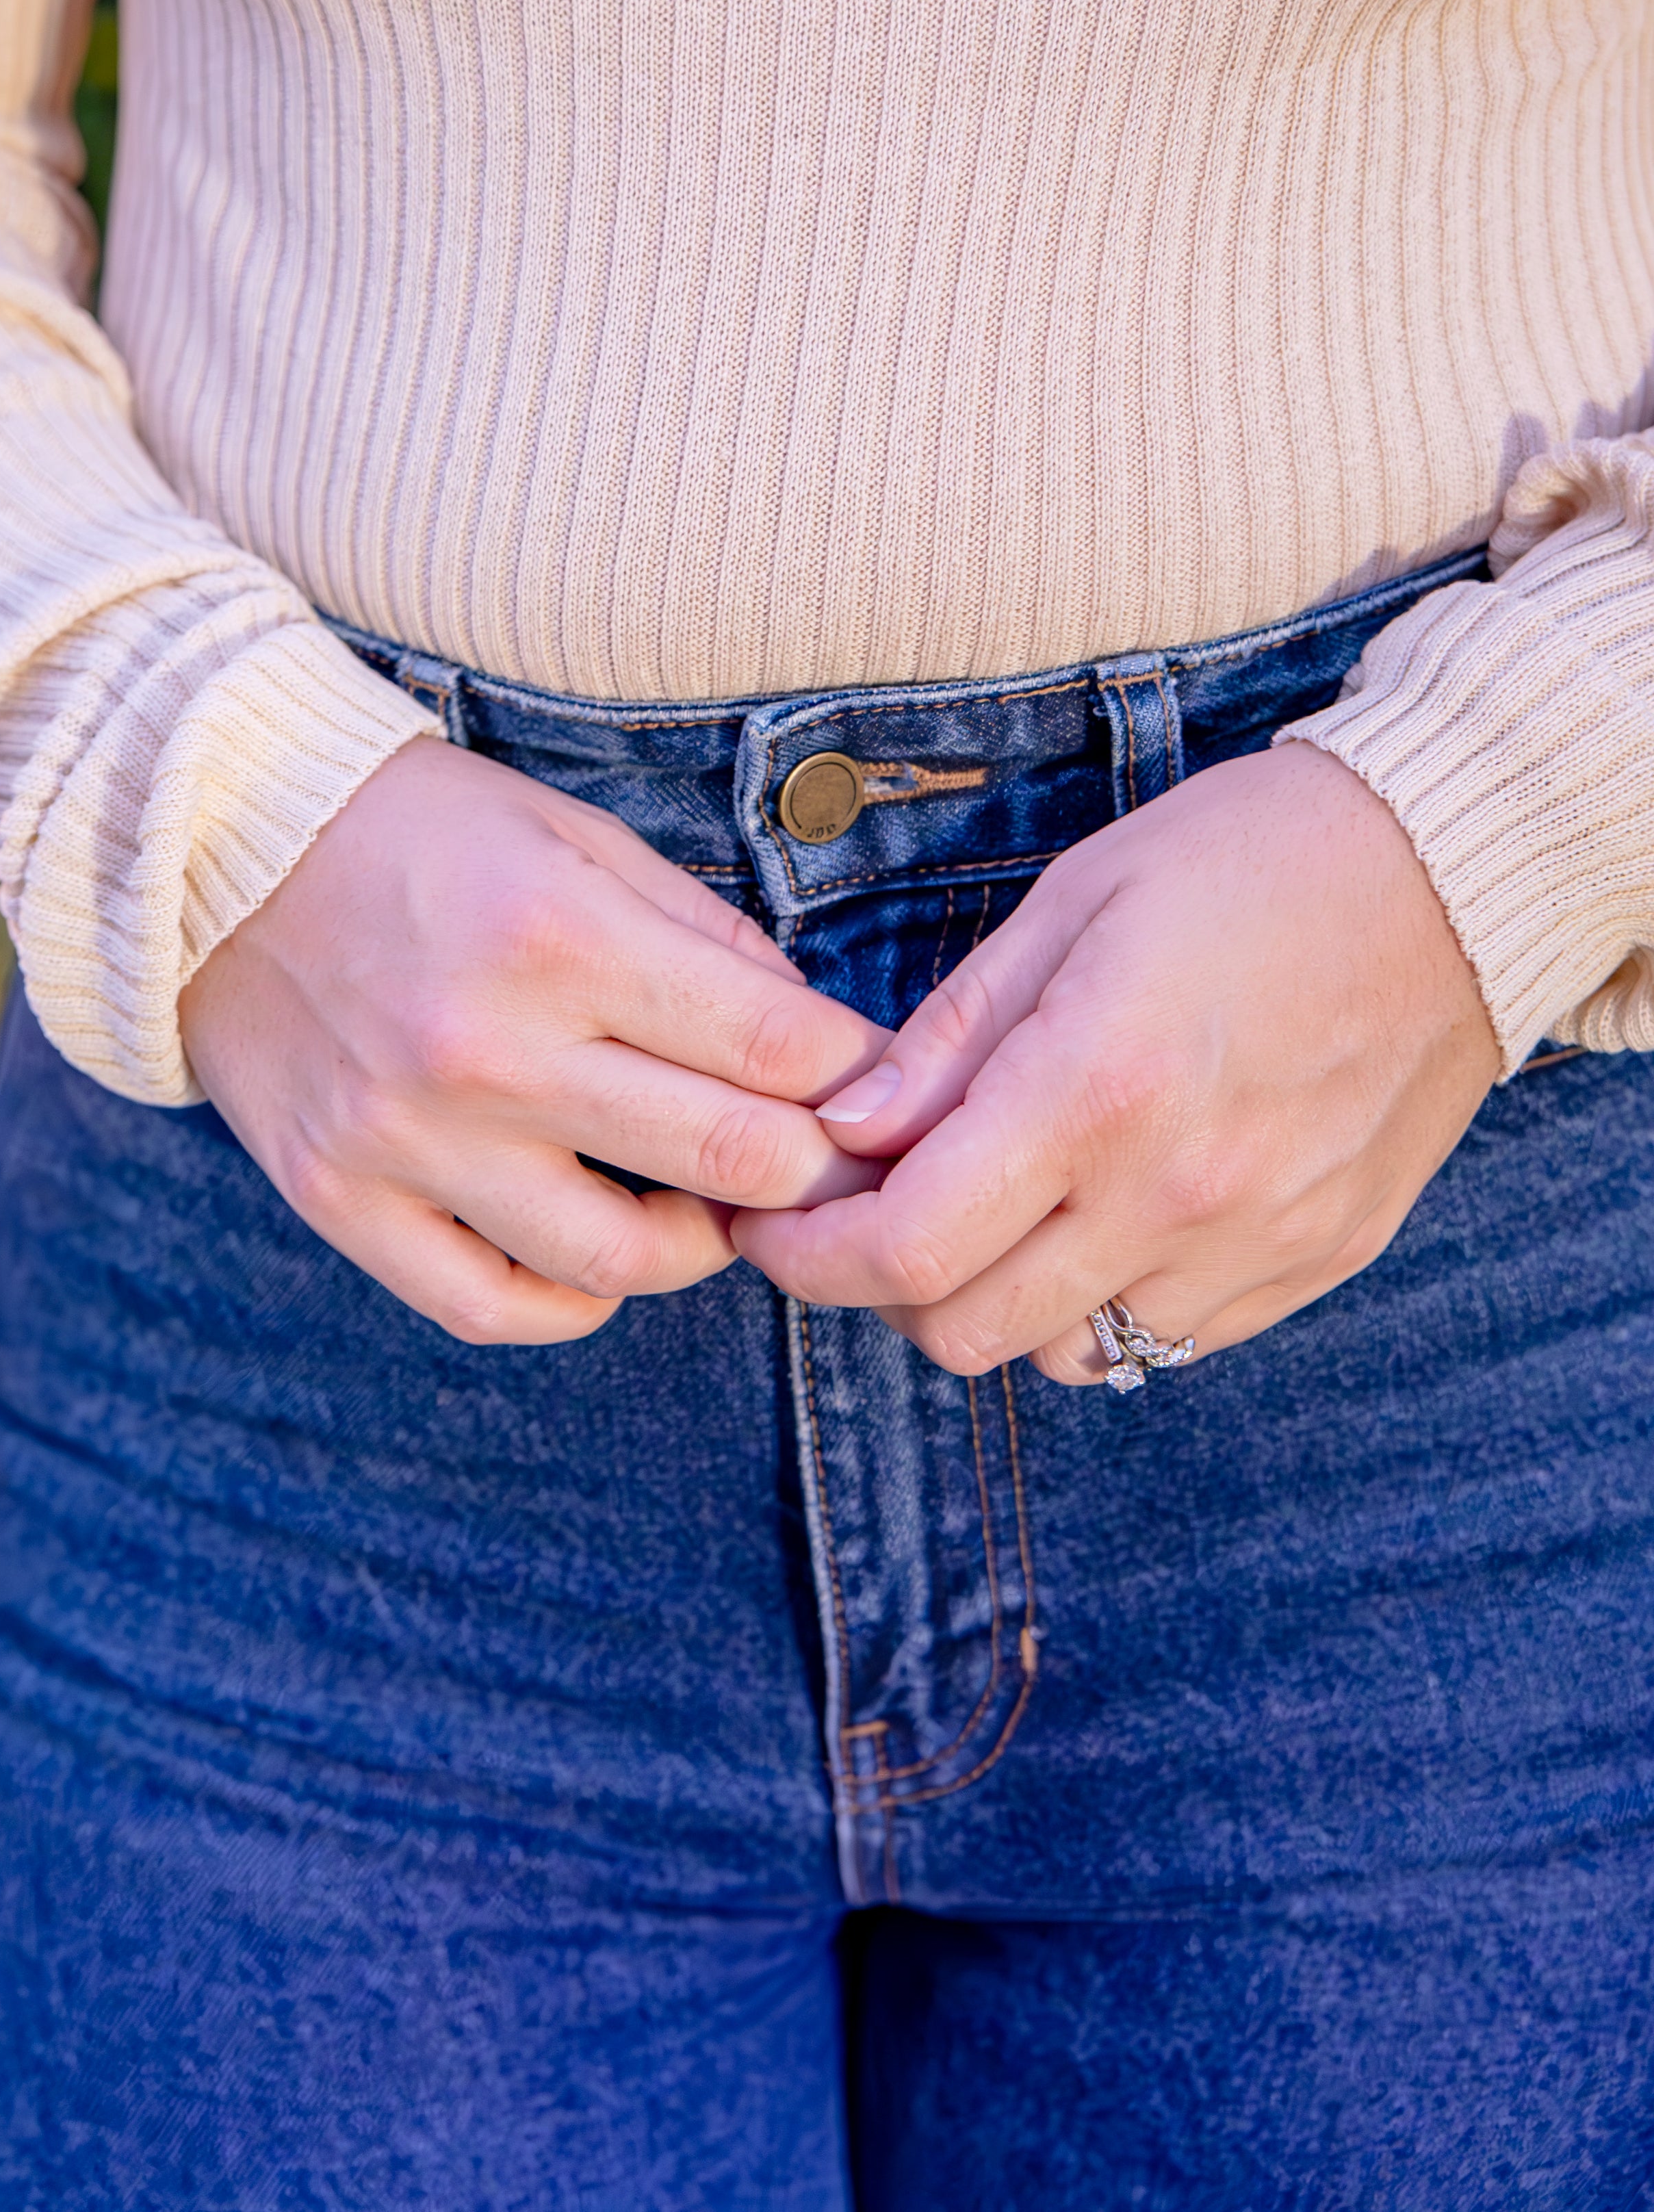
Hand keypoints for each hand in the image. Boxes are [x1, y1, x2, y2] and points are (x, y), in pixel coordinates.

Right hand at [180, 741, 888, 1345]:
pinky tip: (596, 1255)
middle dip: (815, 1170)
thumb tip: (815, 1042)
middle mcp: (487, 1049)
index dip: (859, 1080)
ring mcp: (408, 1136)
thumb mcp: (574, 837)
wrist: (210, 843)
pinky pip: (491, 1305)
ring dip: (699, 1243)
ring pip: (621, 1259)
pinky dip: (570, 1301)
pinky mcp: (341, 1195)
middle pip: (730, 1161)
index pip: (777, 1049)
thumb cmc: (416, 830)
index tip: (880, 1090)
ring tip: (708, 1205)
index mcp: (559, 936)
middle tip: (832, 1162)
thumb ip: (702, 937)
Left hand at [738, 744, 1502, 1383]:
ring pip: (1064, 1351)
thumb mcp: (1067, 907)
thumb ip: (948, 1039)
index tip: (769, 1222)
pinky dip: (1099, 1300)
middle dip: (880, 1288)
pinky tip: (1092, 1213)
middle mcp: (1175, 1194)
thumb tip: (842, 1132)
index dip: (808, 1256)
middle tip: (861, 1212)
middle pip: (967, 1329)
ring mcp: (1252, 1245)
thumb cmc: (1243, 862)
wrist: (1444, 881)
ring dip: (995, 1299)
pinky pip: (1164, 1339)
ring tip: (985, 1207)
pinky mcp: (1311, 1265)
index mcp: (1096, 1091)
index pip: (907, 1248)